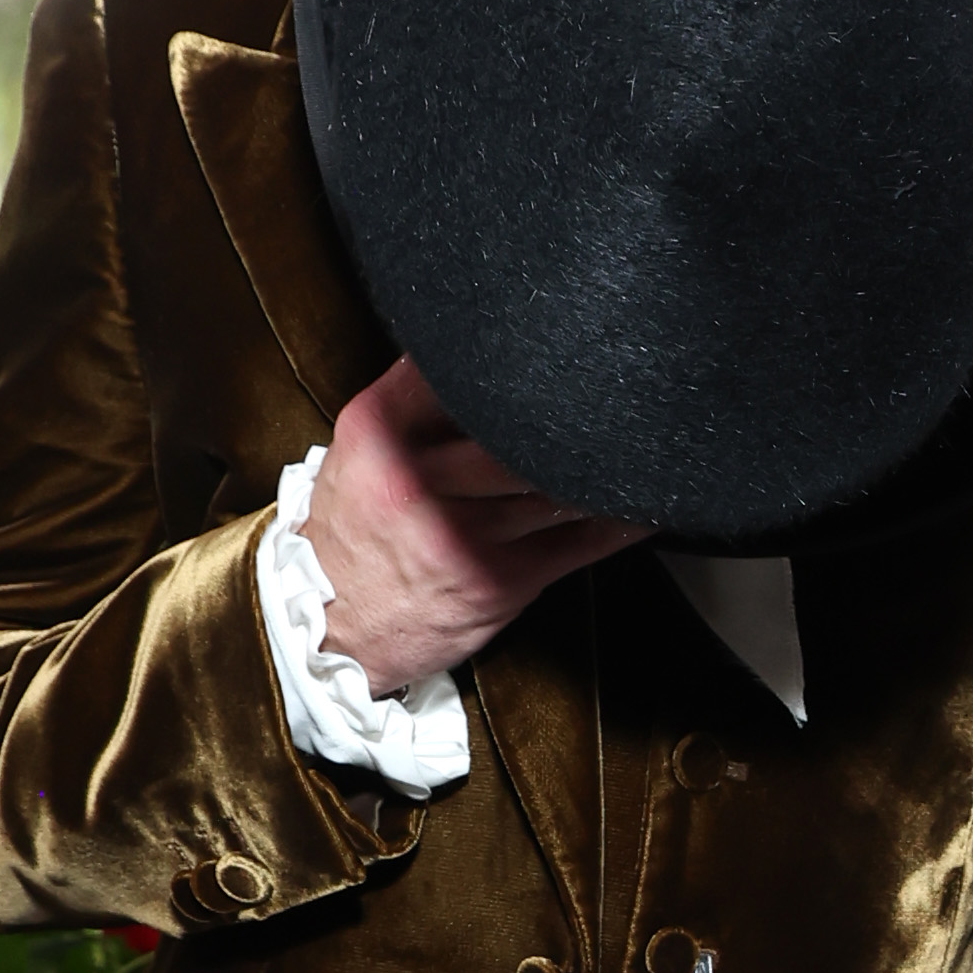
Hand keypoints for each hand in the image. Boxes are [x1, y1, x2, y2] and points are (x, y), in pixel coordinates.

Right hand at [303, 361, 646, 692]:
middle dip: (570, 408)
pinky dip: (623, 519)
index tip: (559, 344)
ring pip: (557, 479)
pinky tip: (643, 501)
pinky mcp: (499, 580)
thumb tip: (483, 338)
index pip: (460, 371)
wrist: (328, 634)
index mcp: (380, 433)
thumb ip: (415, 393)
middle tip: (616, 385)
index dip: (520, 355)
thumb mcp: (359, 447)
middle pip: (520, 424)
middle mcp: (419, 480)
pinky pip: (581, 542)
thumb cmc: (352, 533)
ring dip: (603, 462)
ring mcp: (463, 533)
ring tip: (637, 439)